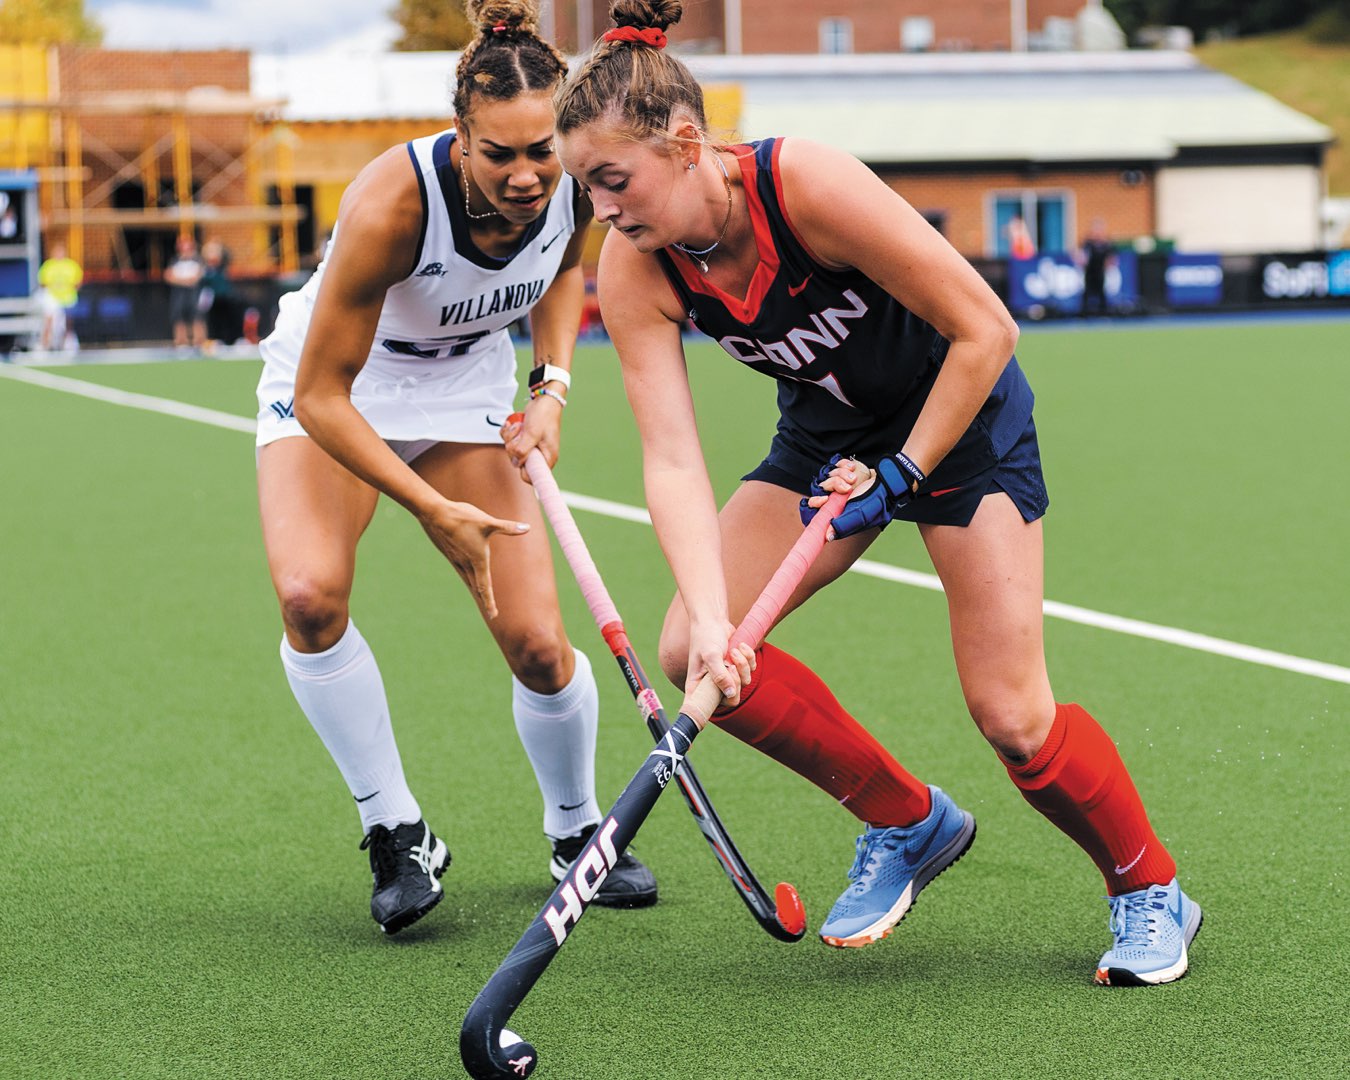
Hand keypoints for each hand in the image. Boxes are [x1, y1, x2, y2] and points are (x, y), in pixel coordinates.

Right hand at [416, 497, 528, 618]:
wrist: (435, 514)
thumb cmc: (462, 518)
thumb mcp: (488, 522)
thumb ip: (508, 527)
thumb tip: (528, 528)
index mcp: (477, 559)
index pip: (485, 586)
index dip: (489, 601)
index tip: (493, 615)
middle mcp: (466, 563)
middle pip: (477, 587)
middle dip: (485, 600)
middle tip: (491, 614)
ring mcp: (457, 559)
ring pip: (468, 579)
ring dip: (475, 590)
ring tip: (481, 599)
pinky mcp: (451, 553)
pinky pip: (461, 570)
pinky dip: (467, 578)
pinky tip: (468, 576)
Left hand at [502, 398, 562, 480]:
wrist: (544, 399)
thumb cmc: (543, 416)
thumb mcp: (532, 433)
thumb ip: (522, 451)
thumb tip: (516, 463)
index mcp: (547, 458)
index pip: (532, 476)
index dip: (522, 468)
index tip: (519, 453)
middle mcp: (539, 455)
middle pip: (517, 462)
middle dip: (513, 447)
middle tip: (519, 433)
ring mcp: (531, 447)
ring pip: (512, 451)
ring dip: (510, 437)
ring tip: (518, 426)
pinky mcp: (524, 440)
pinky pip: (510, 442)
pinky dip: (508, 433)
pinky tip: (512, 424)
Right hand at [686, 620, 757, 706]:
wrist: (713, 620)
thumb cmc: (705, 637)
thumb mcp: (710, 655)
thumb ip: (719, 675)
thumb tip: (730, 694)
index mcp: (697, 686)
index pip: (703, 709)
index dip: (706, 712)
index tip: (709, 708)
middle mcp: (711, 685)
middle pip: (732, 699)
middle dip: (736, 680)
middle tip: (730, 665)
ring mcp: (726, 677)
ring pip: (744, 683)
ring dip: (742, 664)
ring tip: (733, 651)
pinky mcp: (737, 668)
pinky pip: (751, 670)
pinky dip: (749, 657)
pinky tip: (740, 646)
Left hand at [802, 455, 915, 539]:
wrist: (891, 479)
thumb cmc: (877, 499)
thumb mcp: (861, 513)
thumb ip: (844, 524)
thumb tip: (827, 537)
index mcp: (837, 514)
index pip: (814, 511)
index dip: (815, 504)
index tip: (824, 500)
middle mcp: (836, 501)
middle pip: (820, 489)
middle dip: (833, 484)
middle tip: (847, 487)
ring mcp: (839, 486)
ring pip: (828, 476)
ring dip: (841, 474)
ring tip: (854, 477)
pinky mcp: (843, 474)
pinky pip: (835, 466)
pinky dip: (843, 465)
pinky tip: (853, 468)